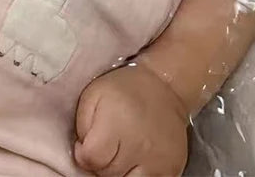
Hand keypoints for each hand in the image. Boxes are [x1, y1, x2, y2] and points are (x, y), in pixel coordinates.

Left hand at [74, 66, 188, 176]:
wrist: (163, 86)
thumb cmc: (123, 90)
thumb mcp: (92, 95)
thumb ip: (82, 127)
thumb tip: (82, 154)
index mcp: (116, 123)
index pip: (92, 159)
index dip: (84, 153)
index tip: (87, 143)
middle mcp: (139, 145)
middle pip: (108, 174)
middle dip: (102, 163)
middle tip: (107, 145)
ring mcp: (158, 160)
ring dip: (120, 172)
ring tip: (122, 153)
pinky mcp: (172, 169)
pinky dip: (138, 176)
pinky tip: (137, 161)